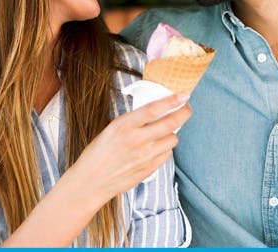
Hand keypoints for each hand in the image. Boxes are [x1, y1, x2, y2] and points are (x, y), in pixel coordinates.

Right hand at [72, 93, 190, 204]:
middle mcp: (136, 140)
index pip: (153, 109)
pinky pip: (167, 154)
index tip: (183, 95)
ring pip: (173, 139)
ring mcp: (144, 157)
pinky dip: (165, 148)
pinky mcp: (149, 170)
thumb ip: (133, 121)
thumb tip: (156, 110)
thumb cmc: (98, 153)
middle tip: (186, 107)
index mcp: (124, 125)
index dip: (171, 100)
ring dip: (172, 132)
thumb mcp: (111, 129)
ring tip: (165, 131)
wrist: (90, 182)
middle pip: (170, 123)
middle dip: (184, 112)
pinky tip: (157, 146)